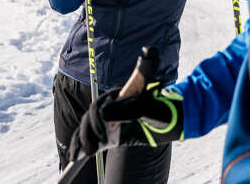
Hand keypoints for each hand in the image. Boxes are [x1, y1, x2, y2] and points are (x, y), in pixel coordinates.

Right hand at [68, 83, 183, 160]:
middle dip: (87, 133)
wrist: (173, 120)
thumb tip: (103, 113)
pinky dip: (83, 144)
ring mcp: (112, 120)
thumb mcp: (146, 109)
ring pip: (89, 128)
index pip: (99, 105)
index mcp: (118, 95)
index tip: (105, 137)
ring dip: (82, 139)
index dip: (96, 120)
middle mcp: (112, 106)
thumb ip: (126, 111)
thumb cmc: (162, 109)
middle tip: (91, 150)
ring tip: (82, 154)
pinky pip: (95, 138)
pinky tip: (76, 154)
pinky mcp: (113, 134)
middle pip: (91, 117)